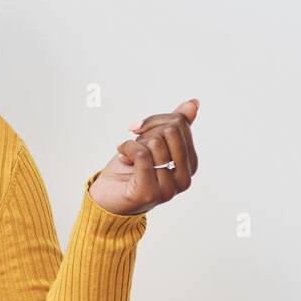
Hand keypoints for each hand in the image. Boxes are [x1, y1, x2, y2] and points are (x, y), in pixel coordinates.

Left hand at [87, 99, 199, 215]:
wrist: (107, 197)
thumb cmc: (130, 170)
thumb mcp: (153, 142)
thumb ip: (175, 125)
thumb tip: (193, 103)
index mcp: (190, 164)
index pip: (180, 124)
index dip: (156, 120)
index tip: (141, 129)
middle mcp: (184, 179)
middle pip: (171, 130)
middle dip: (147, 131)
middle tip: (135, 144)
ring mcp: (168, 189)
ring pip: (156, 143)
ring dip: (134, 144)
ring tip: (128, 156)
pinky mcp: (148, 193)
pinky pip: (142, 155)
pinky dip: (126, 149)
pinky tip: (121, 156)